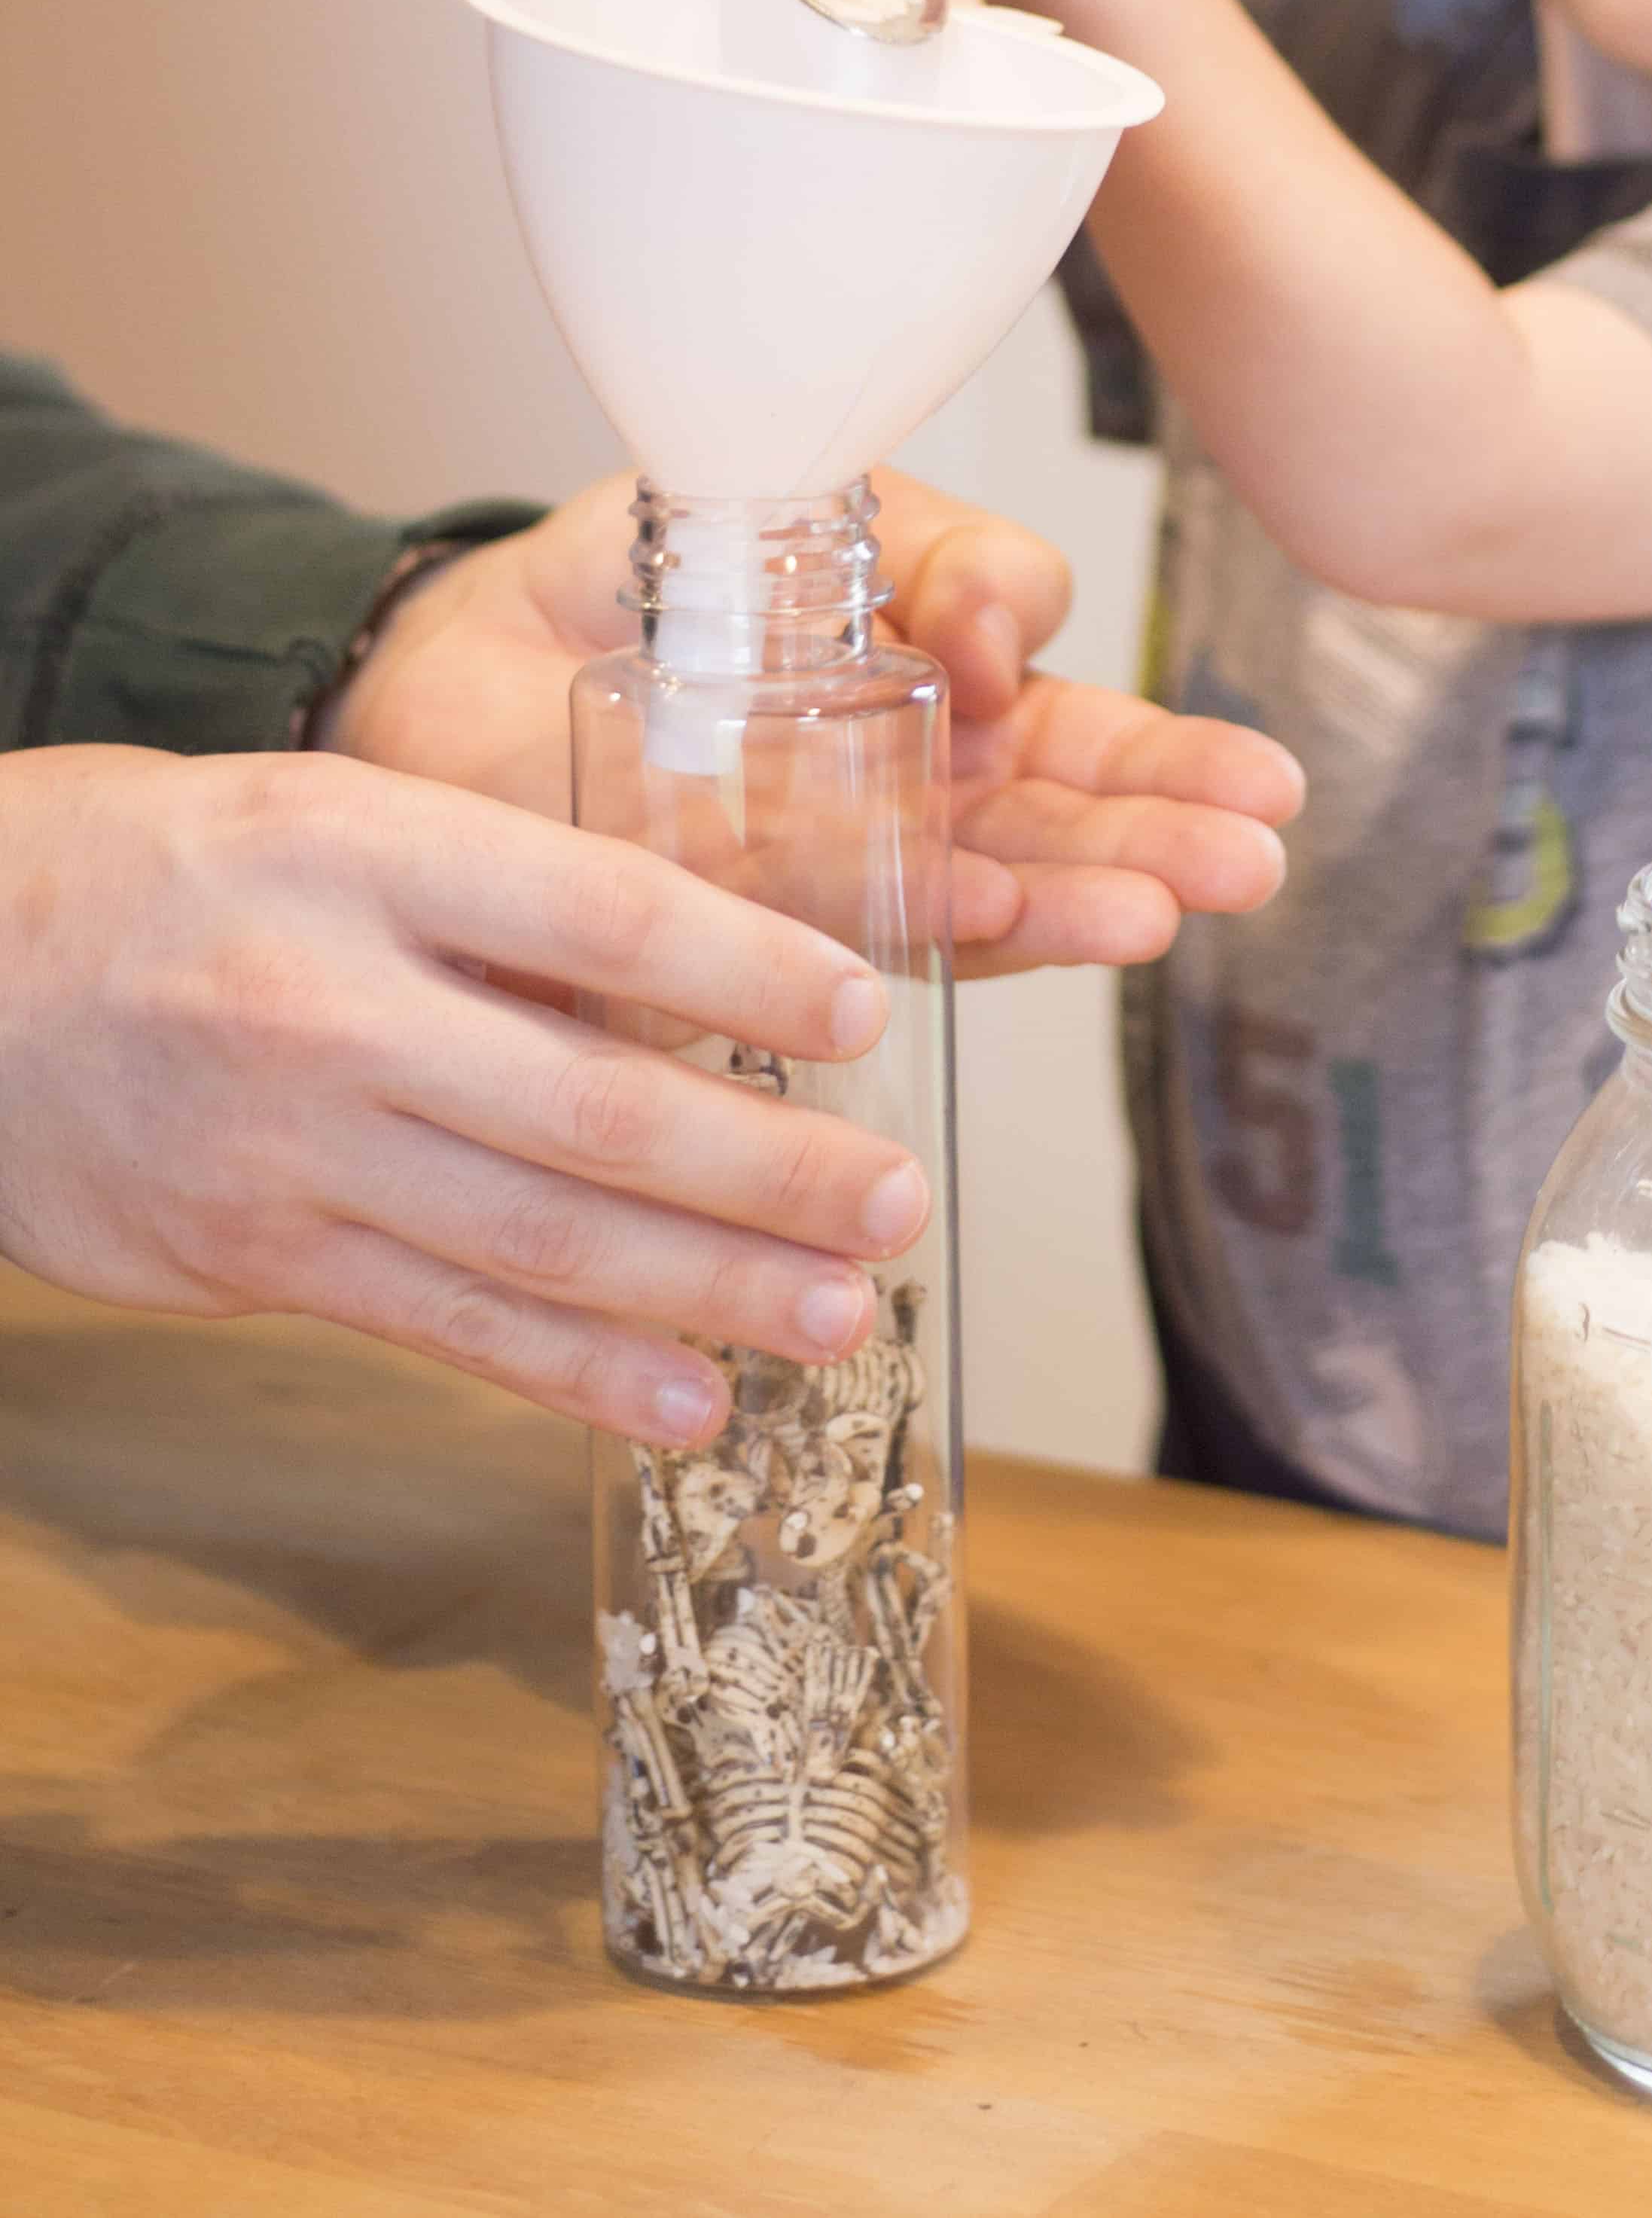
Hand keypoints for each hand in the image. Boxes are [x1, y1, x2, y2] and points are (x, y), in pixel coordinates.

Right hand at [0, 743, 932, 1442]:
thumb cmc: (184, 875)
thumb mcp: (340, 820)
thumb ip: (503, 899)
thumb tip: (710, 985)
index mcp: (368, 855)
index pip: (599, 912)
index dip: (746, 970)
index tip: (864, 1015)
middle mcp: (331, 1006)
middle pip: (591, 1105)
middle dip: (766, 1172)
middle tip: (899, 1206)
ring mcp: (289, 1150)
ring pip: (537, 1241)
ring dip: (708, 1290)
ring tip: (840, 1314)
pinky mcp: (254, 1262)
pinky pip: (448, 1329)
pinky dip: (583, 1375)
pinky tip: (693, 1399)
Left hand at [325, 471, 1299, 972]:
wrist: (441, 662)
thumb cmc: (624, 581)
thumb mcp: (806, 500)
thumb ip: (929, 548)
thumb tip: (994, 633)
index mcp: (931, 696)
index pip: (1064, 719)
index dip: (1131, 735)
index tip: (1116, 705)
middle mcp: (900, 801)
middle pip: (1053, 819)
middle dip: (1162, 831)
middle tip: (1254, 847)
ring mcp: (828, 873)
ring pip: (981, 889)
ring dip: (1079, 896)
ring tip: (1170, 904)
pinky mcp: (735, 929)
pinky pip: (849, 928)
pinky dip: (931, 923)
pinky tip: (1000, 917)